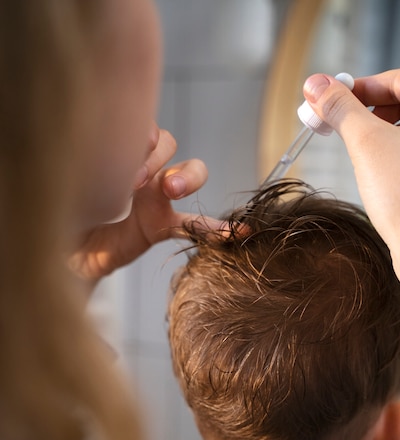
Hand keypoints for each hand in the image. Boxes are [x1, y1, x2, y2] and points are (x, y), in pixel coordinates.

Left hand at [69, 124, 219, 281]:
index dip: (138, 141)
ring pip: (188, 172)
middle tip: (138, 179)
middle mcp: (141, 170)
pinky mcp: (164, 226)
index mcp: (118, 155)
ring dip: (186, 176)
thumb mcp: (74, 186)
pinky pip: (195, 223)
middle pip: (168, 145)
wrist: (65, 251)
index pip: (141, 130)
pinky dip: (216, 228)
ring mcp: (157, 198)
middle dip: (158, 156)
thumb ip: (89, 171)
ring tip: (173, 189)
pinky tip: (237, 233)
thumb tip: (97, 157)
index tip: (121, 165)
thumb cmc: (64, 212)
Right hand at [302, 68, 399, 311]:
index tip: (330, 97)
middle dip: (367, 108)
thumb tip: (316, 85)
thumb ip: (340, 108)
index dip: (359, 86)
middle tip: (337, 120)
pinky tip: (374, 163)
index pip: (398, 80)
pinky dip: (388, 146)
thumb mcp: (366, 142)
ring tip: (355, 145)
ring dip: (376, 128)